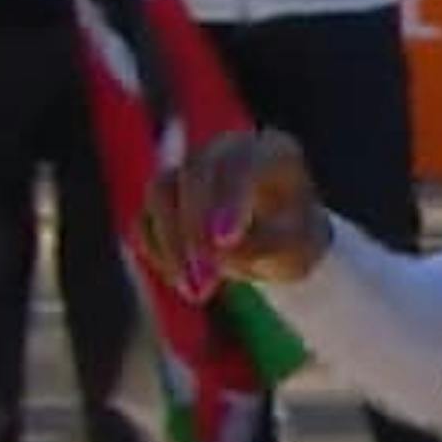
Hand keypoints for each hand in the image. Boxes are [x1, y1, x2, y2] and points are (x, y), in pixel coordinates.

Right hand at [138, 126, 326, 300]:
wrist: (282, 244)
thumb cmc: (296, 242)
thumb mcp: (294, 251)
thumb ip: (263, 246)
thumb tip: (218, 251)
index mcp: (272, 152)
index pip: (241, 163)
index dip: (228, 199)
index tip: (224, 243)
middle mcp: (228, 150)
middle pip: (194, 171)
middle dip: (193, 228)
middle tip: (205, 284)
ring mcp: (194, 168)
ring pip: (161, 191)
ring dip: (171, 244)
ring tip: (195, 292)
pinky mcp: (167, 195)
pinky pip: (145, 218)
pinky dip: (157, 250)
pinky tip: (182, 279)